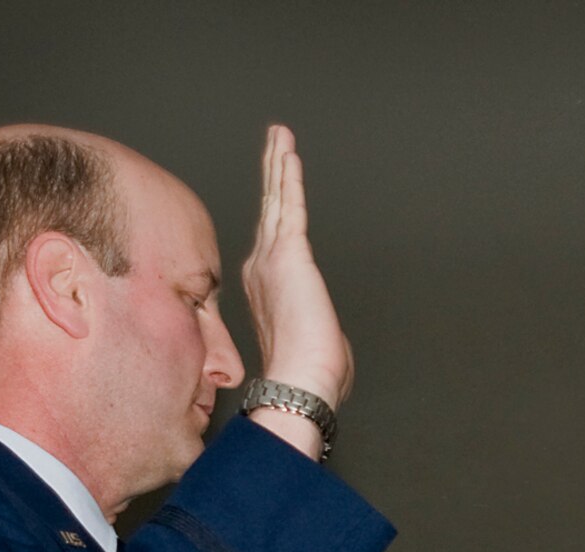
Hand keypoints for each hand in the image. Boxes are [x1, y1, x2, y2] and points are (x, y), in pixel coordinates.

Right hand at [241, 125, 352, 458]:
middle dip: (272, 175)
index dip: (275, 211)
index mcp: (268, 289)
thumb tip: (322, 333)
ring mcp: (273, 259)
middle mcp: (263, 268)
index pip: (273, 239)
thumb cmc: (309, 375)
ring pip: (277, 201)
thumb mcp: (313, 341)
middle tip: (274, 144)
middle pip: (269, 210)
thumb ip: (315, 325)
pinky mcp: (291, 254)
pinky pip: (291, 205)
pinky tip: (288, 152)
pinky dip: (290, 177)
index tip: (277, 190)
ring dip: (278, 166)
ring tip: (279, 135)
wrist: (300, 382)